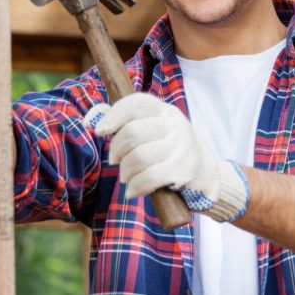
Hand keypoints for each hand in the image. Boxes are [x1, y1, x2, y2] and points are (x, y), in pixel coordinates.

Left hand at [91, 93, 249, 222]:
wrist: (203, 172)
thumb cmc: (166, 149)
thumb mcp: (150, 130)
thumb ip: (122, 122)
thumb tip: (90, 121)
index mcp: (164, 111)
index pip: (136, 103)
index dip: (114, 115)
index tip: (100, 131)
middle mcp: (175, 125)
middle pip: (133, 133)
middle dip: (117, 150)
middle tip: (115, 160)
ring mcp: (181, 147)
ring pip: (138, 158)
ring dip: (125, 172)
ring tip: (126, 176)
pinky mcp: (183, 170)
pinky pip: (149, 178)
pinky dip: (135, 187)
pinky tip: (132, 190)